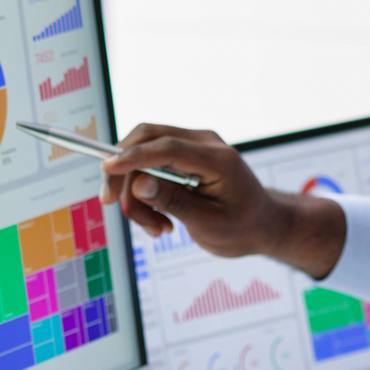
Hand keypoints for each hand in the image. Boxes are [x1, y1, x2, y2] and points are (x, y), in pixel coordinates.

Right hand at [99, 123, 346, 279]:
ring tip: (156, 229)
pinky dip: (147, 193)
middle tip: (112, 205)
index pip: (167, 148)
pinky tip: (160, 221)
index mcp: (218, 159)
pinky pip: (152, 165)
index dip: (133, 158)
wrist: (262, 225)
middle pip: (148, 140)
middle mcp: (205, 144)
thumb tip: (139, 184)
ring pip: (144, 156)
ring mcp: (195, 147)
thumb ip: (173, 201)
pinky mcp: (186, 156)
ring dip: (138, 195)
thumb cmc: (244, 227)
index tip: (107, 170)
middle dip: (123, 173)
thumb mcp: (209, 224)